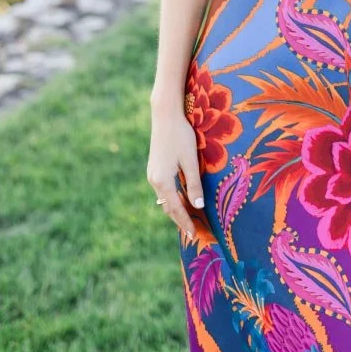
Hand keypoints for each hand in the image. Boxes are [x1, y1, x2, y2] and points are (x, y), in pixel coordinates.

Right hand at [147, 107, 204, 240]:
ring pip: (165, 199)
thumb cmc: (180, 136)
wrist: (165, 116)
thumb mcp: (190, 161)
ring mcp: (152, 174)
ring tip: (189, 220)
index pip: (176, 209)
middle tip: (193, 232)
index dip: (186, 222)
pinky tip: (181, 200)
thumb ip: (194, 185)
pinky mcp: (154, 168)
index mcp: (163, 181)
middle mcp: (154, 181)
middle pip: (168, 207)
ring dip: (176, 209)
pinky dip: (172, 199)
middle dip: (180, 220)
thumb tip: (198, 207)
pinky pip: (164, 190)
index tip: (195, 235)